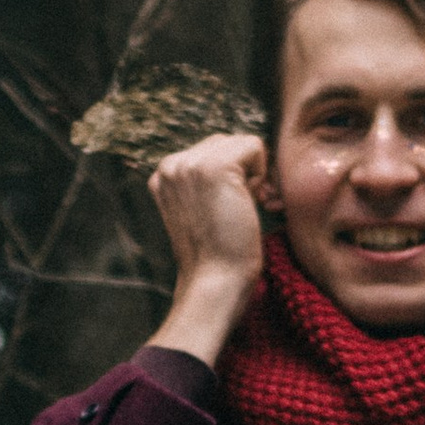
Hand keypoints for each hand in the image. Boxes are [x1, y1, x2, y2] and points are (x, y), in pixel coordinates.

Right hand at [146, 131, 269, 366]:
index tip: (229, 210)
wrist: (214, 282)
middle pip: (226, 142)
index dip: (231, 178)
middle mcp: (170, 165)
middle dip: (242, 172)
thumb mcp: (202, 209)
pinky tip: (247, 204)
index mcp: (163, 175)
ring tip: (240, 208)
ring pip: (241, 143)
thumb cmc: (217, 256)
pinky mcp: (214, 167)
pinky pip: (254, 146)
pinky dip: (261, 174)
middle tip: (238, 211)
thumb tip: (242, 151)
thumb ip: (207, 182)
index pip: (210, 150)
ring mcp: (189, 164)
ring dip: (252, 174)